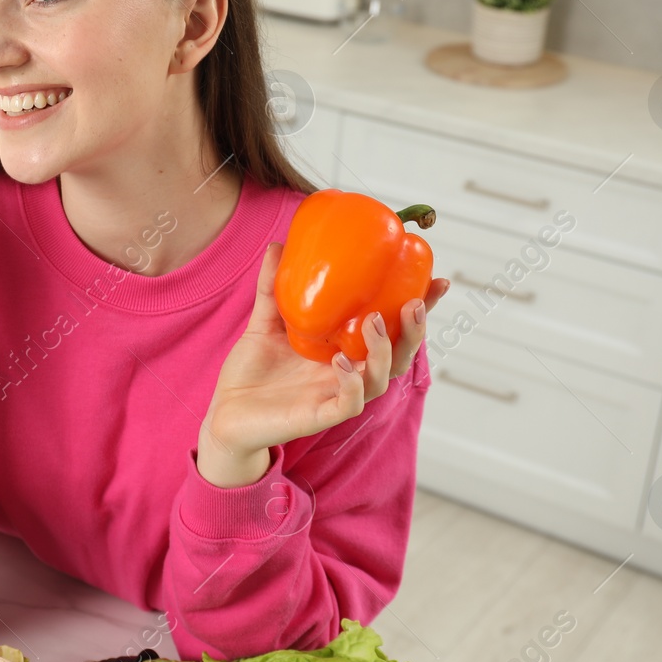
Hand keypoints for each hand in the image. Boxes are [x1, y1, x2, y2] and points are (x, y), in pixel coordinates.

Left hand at [196, 241, 449, 488]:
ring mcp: (337, 395)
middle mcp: (349, 373)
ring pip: (381, 379)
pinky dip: (352, 382)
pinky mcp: (320, 416)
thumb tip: (279, 244)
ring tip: (373, 322)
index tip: (436, 281)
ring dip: (384, 351)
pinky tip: (342, 362)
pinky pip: (349, 403)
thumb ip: (273, 287)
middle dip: (414, 331)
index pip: (392, 329)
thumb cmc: (252, 371)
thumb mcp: (264, 322)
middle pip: (400, 356)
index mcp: (346, 348)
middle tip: (412, 303)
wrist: (224, 412)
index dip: (420, 310)